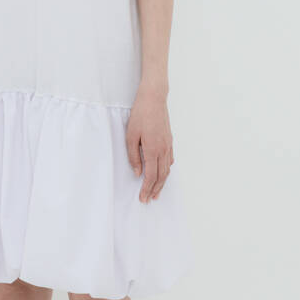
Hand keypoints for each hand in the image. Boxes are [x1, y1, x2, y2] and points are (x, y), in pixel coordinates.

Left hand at [125, 84, 173, 201]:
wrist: (154, 99)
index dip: (146, 189)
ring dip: (162, 183)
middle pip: (161, 176)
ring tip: (157, 192)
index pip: (150, 176)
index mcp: (152, 150)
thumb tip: (138, 173)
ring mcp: (168, 146)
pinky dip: (166, 171)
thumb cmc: (140, 115)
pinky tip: (163, 173)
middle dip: (155, 189)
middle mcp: (163, 150)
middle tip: (149, 199)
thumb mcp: (130, 136)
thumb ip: (134, 156)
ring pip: (167, 170)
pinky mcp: (170, 141)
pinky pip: (170, 160)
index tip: (143, 198)